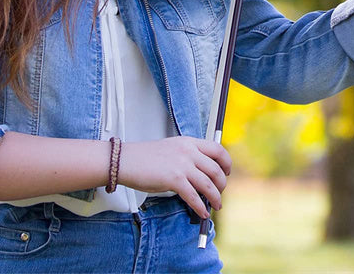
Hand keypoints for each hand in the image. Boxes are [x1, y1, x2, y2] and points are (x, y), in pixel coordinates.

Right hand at [117, 137, 231, 218]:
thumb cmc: (146, 158)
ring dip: (215, 197)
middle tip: (220, 193)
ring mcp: (182, 165)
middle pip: (216, 169)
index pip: (217, 149)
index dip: (226, 162)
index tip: (227, 172)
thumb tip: (201, 174)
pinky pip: (194, 196)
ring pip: (208, 184)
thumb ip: (188, 156)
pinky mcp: (174, 179)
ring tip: (216, 205)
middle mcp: (189, 151)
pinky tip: (202, 212)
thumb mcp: (172, 149)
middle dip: (222, 184)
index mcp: (189, 142)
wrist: (127, 161)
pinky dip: (201, 206)